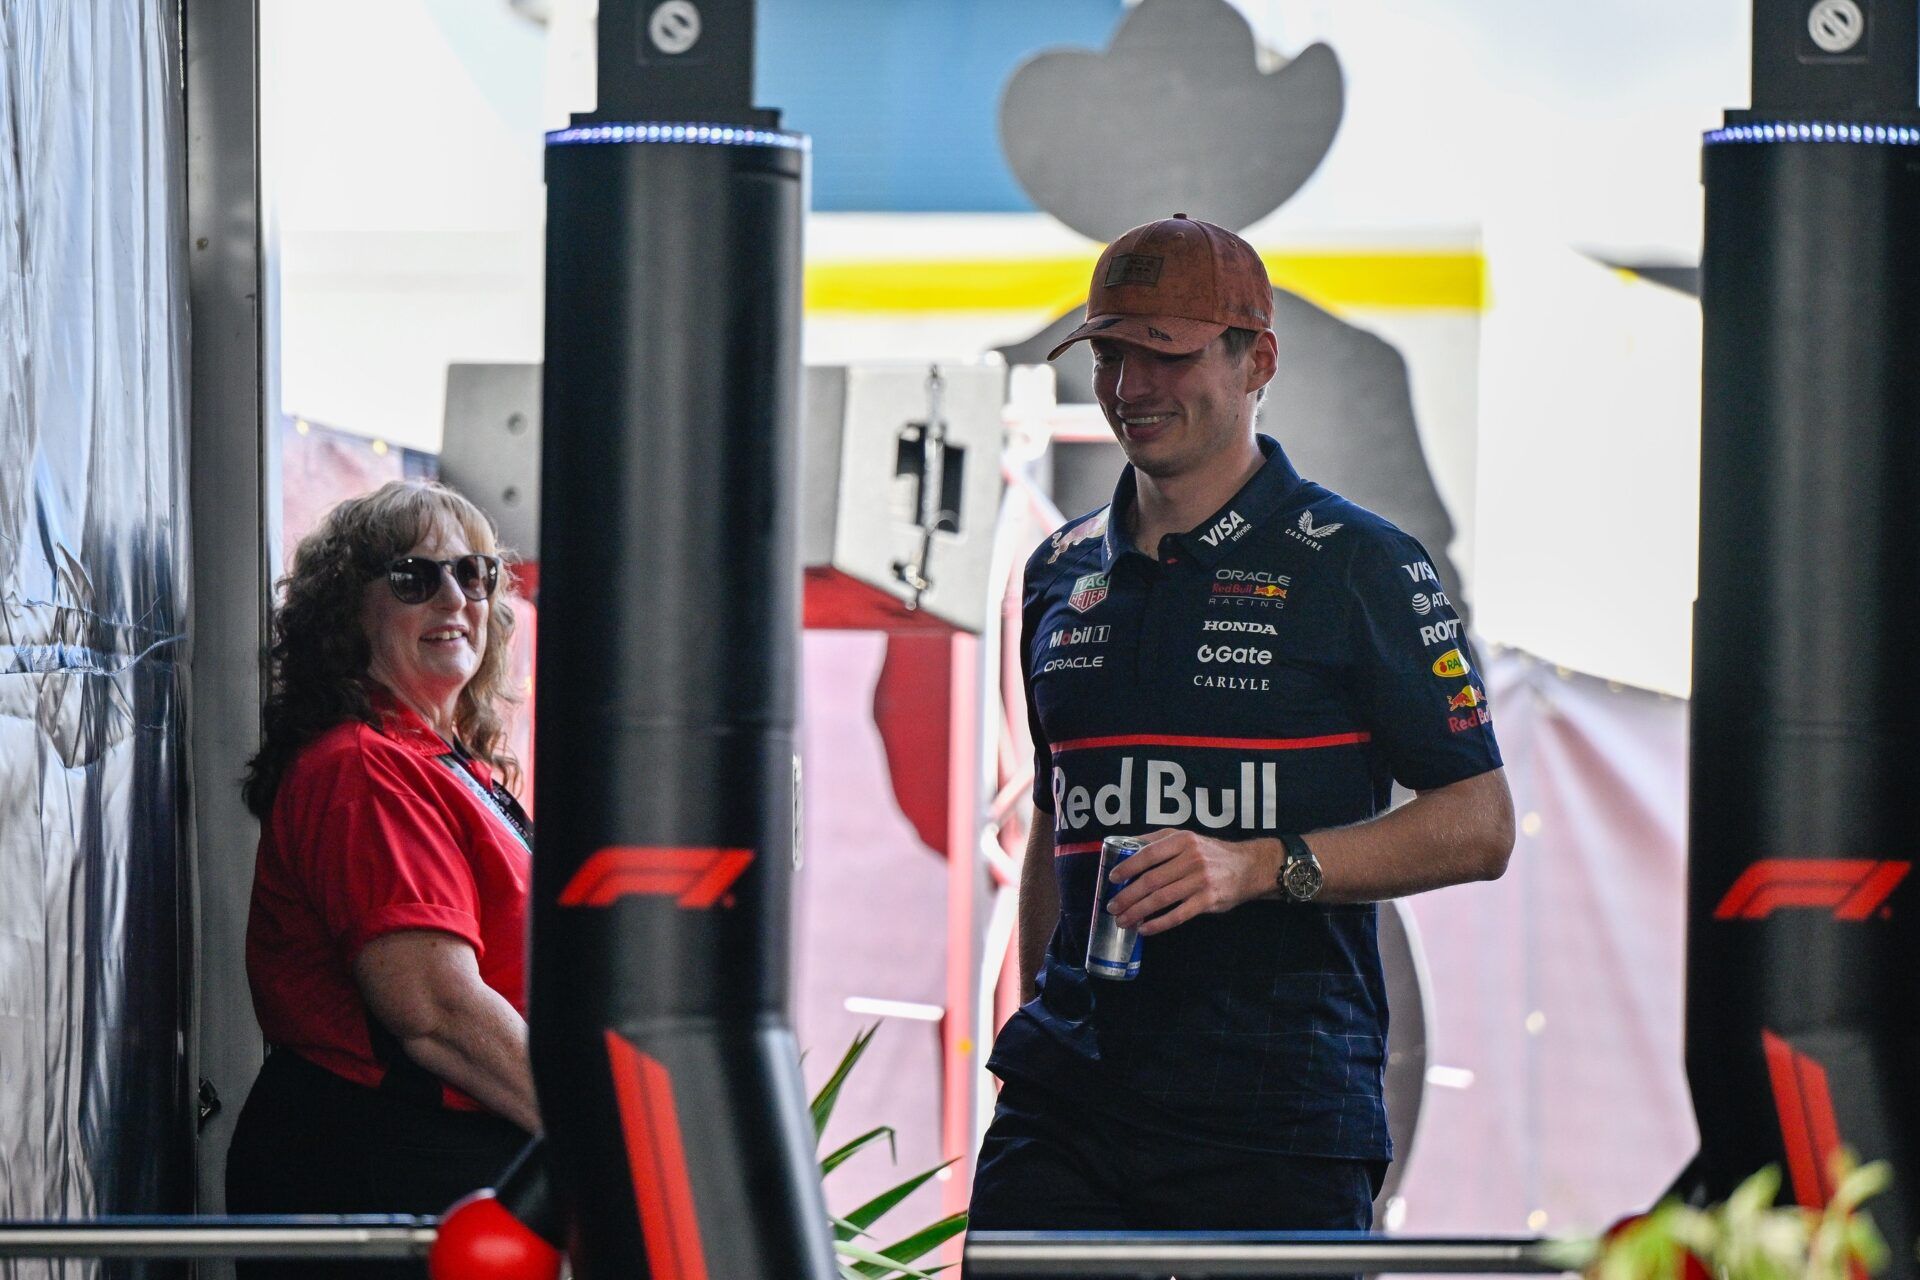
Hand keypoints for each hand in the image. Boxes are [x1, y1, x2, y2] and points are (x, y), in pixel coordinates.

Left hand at [1106, 831, 1279, 934]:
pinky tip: (1145, 929)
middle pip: (1152, 880)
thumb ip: (1157, 840)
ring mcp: (1201, 881)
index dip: (1128, 867)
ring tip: (1123, 921)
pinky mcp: (1208, 900)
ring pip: (1162, 899)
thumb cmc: (1210, 853)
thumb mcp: (1186, 837)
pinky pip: (1178, 915)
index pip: (1148, 854)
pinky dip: (1159, 924)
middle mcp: (1191, 859)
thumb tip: (1124, 844)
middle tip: (1112, 906)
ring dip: (1138, 912)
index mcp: (1182, 841)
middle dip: (1128, 896)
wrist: (1247, 867)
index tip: (1112, 879)